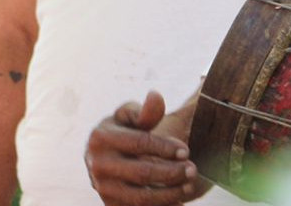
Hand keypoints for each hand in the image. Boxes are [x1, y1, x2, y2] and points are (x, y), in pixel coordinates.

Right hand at [85, 90, 207, 204]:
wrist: (105, 157)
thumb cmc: (124, 131)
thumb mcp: (130, 116)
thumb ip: (145, 110)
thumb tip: (156, 96)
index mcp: (101, 138)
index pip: (140, 143)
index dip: (166, 148)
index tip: (186, 151)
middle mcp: (97, 165)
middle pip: (142, 173)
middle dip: (172, 172)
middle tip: (193, 169)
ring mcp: (103, 189)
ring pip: (141, 198)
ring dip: (169, 194)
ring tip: (188, 185)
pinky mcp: (110, 205)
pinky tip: (177, 199)